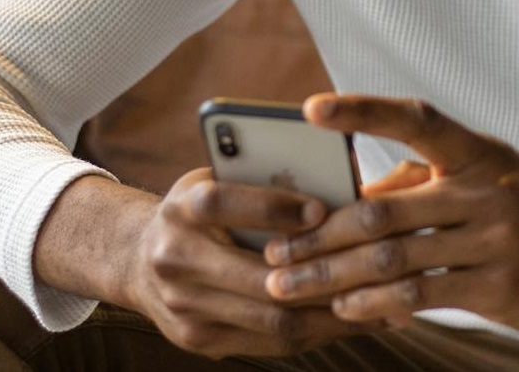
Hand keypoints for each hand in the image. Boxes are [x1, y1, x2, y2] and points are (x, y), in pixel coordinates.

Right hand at [123, 168, 384, 358]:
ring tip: (381, 301)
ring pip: (270, 319)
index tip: (322, 209)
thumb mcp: (220, 177)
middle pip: (255, 277)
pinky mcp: (199, 340)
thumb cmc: (200, 207)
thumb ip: (265, 179)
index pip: (222, 204)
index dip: (272, 207)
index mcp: (182, 207)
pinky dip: (315, 331)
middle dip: (321, 274)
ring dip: (330, 313)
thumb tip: (340, 181)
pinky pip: (269, 342)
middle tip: (373, 266)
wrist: (137, 258)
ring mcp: (185, 308)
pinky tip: (352, 317)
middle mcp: (175, 259)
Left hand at [263, 94, 518, 339]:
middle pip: (382, 211)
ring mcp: (493, 238)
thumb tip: (361, 197)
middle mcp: (485, 189)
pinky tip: (346, 307)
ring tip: (290, 286)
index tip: (312, 109)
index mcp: (479, 152)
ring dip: (332, 275)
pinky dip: (376, 301)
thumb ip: (430, 183)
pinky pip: (421, 294)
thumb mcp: (496, 181)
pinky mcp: (498, 287)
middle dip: (319, 235)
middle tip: (274, 253)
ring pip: (393, 257)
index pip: (416, 118)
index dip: (363, 110)